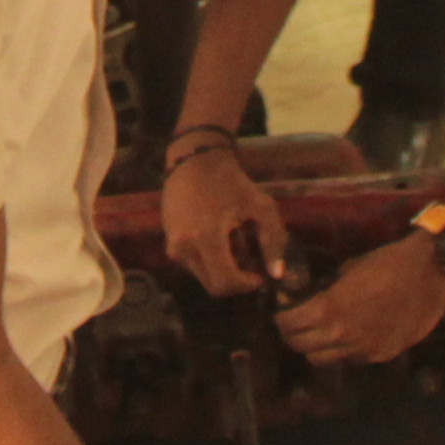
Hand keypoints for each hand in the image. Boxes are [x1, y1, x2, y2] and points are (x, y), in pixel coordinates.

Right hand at [162, 141, 281, 292]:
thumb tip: (277, 274)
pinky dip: (208, 259)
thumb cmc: (232, 182)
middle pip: (213, 284)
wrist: (195, 159)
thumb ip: (273, 241)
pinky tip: (218, 236)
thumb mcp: (261, 206)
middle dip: (235, 279)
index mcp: (206, 239)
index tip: (259, 274)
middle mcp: (184, 247)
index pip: (225, 283)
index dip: (246, 285)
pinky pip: (192, 262)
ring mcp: (172, 244)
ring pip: (202, 275)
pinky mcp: (168, 239)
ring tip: (233, 242)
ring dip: (221, 268)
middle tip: (249, 260)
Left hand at [278, 232, 444, 367]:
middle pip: (301, 348)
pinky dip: (345, 350)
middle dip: (293, 336)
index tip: (282, 312)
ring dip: (317, 347)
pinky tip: (352, 334)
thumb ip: (327, 291)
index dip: (281, 319)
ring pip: (324, 360)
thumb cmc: (389, 263)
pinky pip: (352, 359)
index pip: (289, 326)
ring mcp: (364, 349)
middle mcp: (343, 335)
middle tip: (295, 325)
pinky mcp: (382, 355)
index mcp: (329, 308)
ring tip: (321, 332)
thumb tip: (311, 299)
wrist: (431, 274)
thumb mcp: (349, 270)